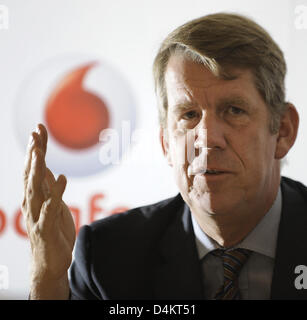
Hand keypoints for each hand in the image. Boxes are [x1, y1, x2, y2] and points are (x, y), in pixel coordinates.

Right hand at [22, 123, 75, 298]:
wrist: (50, 262)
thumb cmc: (52, 231)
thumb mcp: (53, 205)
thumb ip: (49, 188)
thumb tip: (51, 170)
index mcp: (35, 196)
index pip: (34, 168)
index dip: (37, 149)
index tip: (39, 129)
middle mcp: (33, 203)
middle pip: (31, 175)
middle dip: (33, 154)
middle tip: (35, 134)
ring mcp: (37, 216)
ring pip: (35, 189)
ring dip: (37, 170)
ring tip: (40, 152)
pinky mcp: (46, 229)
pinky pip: (50, 210)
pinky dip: (55, 194)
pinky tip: (62, 180)